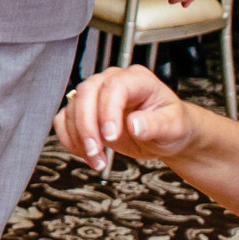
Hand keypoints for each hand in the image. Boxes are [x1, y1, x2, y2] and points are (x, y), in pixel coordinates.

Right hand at [53, 65, 203, 172]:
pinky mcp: (85, 111)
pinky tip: (86, 153)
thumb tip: (134, 125)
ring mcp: (97, 95)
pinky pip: (65, 119)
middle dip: (87, 125)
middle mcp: (113, 82)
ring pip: (72, 107)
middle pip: (87, 93)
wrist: (165, 135)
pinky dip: (69, 139)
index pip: (114, 86)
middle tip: (96, 151)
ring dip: (79, 137)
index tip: (111, 136)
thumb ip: (156, 124)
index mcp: (138, 80)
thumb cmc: (173, 126)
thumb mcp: (174, 127)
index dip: (108, 110)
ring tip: (98, 160)